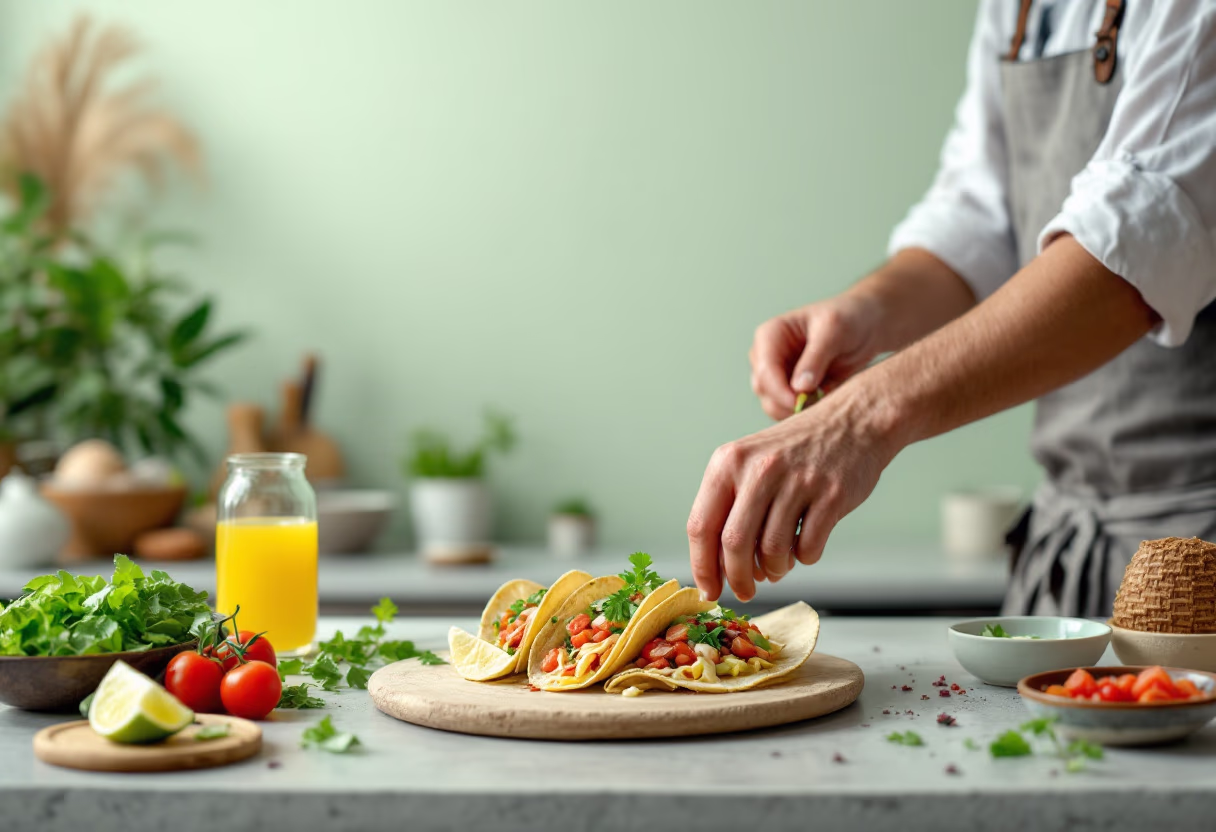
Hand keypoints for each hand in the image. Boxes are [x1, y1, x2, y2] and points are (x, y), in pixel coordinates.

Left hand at [687, 387, 898, 601]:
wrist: (851, 422)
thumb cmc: (794, 453)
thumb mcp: (749, 465)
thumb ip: (730, 509)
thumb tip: (718, 569)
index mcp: (728, 462)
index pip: (701, 525)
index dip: (702, 566)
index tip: (708, 591)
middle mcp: (759, 469)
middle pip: (733, 544)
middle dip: (737, 578)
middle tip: (745, 592)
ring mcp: (797, 481)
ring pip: (772, 550)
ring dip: (774, 570)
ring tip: (777, 566)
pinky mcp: (831, 495)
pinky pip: (808, 548)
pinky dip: (804, 558)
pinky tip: (804, 548)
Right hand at [749, 295, 883, 420]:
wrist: (866, 326)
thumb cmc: (848, 318)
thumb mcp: (834, 330)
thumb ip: (815, 358)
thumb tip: (799, 388)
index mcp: (770, 335)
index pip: (764, 370)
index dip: (779, 390)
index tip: (800, 403)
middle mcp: (767, 356)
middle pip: (763, 390)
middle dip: (787, 402)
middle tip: (818, 402)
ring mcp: (778, 375)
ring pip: (772, 404)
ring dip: (796, 410)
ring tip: (825, 398)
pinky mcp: (791, 390)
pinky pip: (789, 410)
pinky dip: (805, 413)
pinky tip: (825, 401)